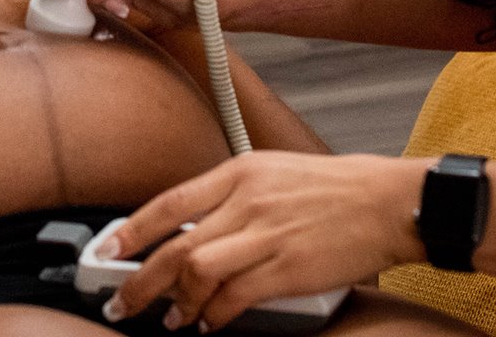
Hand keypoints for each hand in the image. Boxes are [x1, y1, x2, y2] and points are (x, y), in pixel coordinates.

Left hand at [101, 151, 428, 331]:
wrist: (388, 201)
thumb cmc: (336, 187)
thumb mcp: (274, 173)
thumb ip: (232, 197)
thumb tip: (191, 229)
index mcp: (240, 172)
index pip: (169, 203)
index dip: (131, 230)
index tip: (106, 252)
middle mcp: (248, 201)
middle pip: (175, 246)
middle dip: (140, 280)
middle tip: (121, 301)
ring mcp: (267, 236)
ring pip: (197, 272)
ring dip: (177, 302)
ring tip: (171, 318)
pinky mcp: (288, 270)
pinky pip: (235, 298)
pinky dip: (215, 315)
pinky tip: (209, 322)